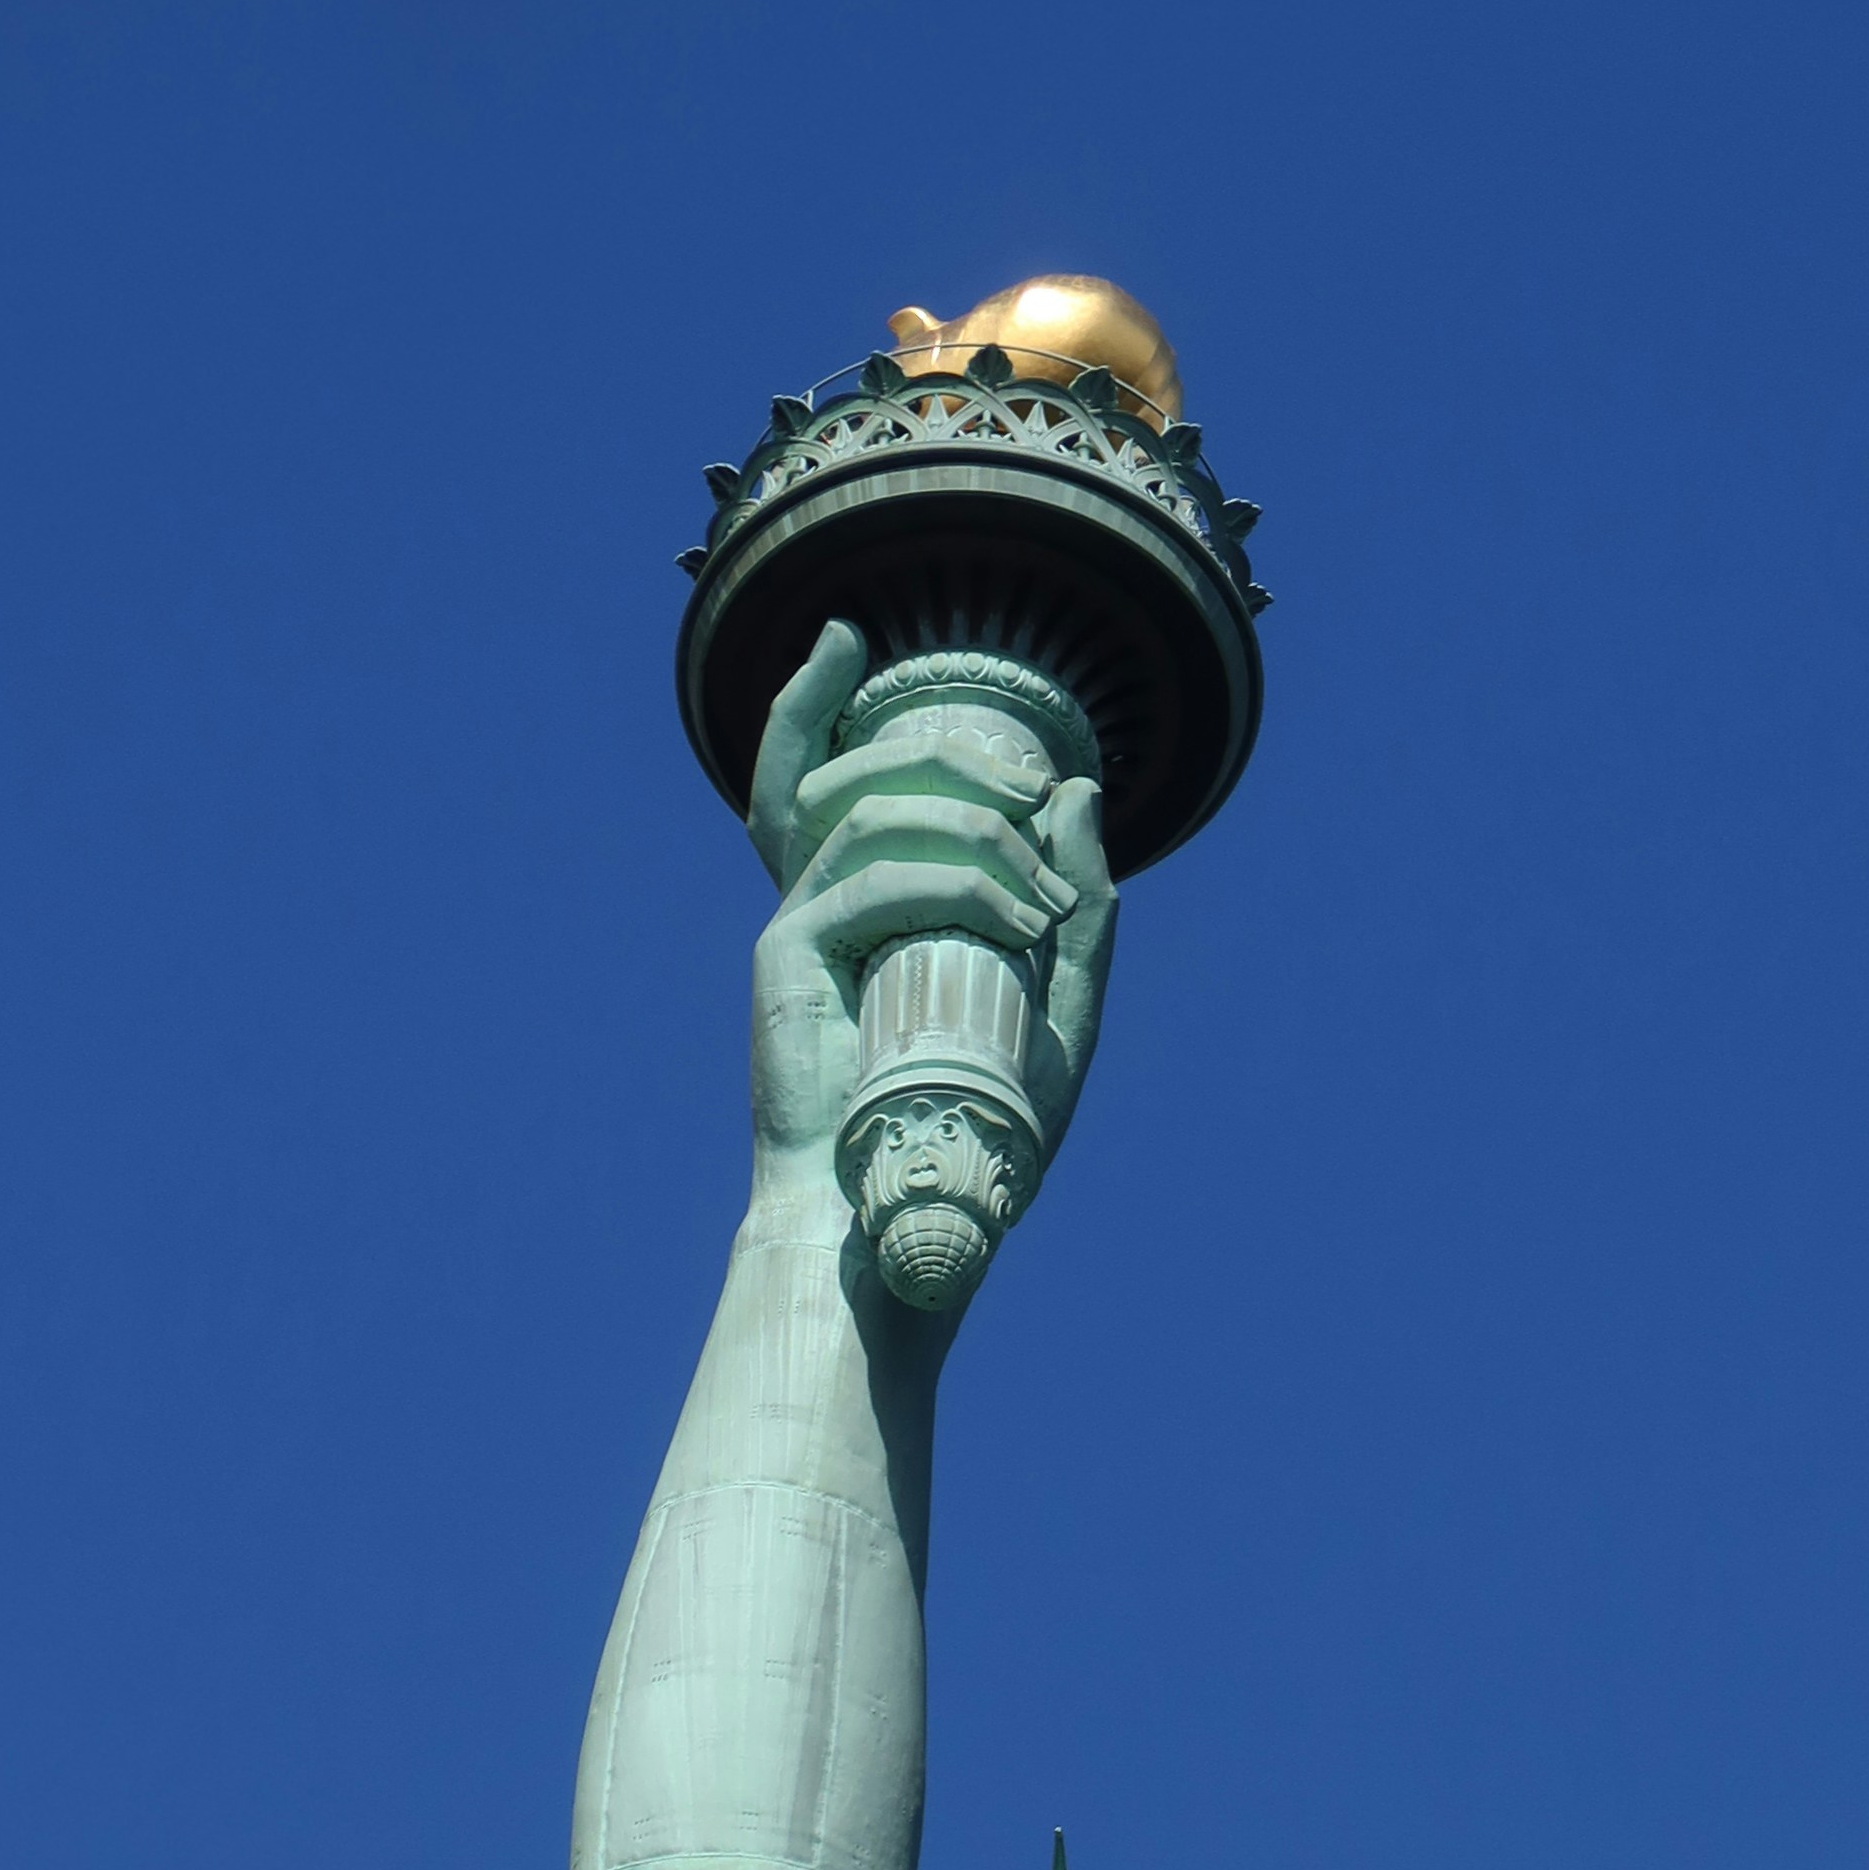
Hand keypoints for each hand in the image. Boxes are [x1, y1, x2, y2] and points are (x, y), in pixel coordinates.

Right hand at [742, 618, 1119, 1190]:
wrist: (901, 1216)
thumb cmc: (973, 1133)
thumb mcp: (1055, 1012)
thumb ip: (1076, 910)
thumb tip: (1079, 792)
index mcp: (858, 908)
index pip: (819, 780)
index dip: (813, 702)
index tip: (863, 652)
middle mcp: (814, 905)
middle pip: (838, 772)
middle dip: (944, 757)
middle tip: (1036, 797)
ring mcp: (794, 927)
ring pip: (872, 816)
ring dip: (973, 835)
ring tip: (1046, 899)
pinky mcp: (789, 959)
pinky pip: (871, 881)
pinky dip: (955, 887)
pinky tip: (1018, 923)